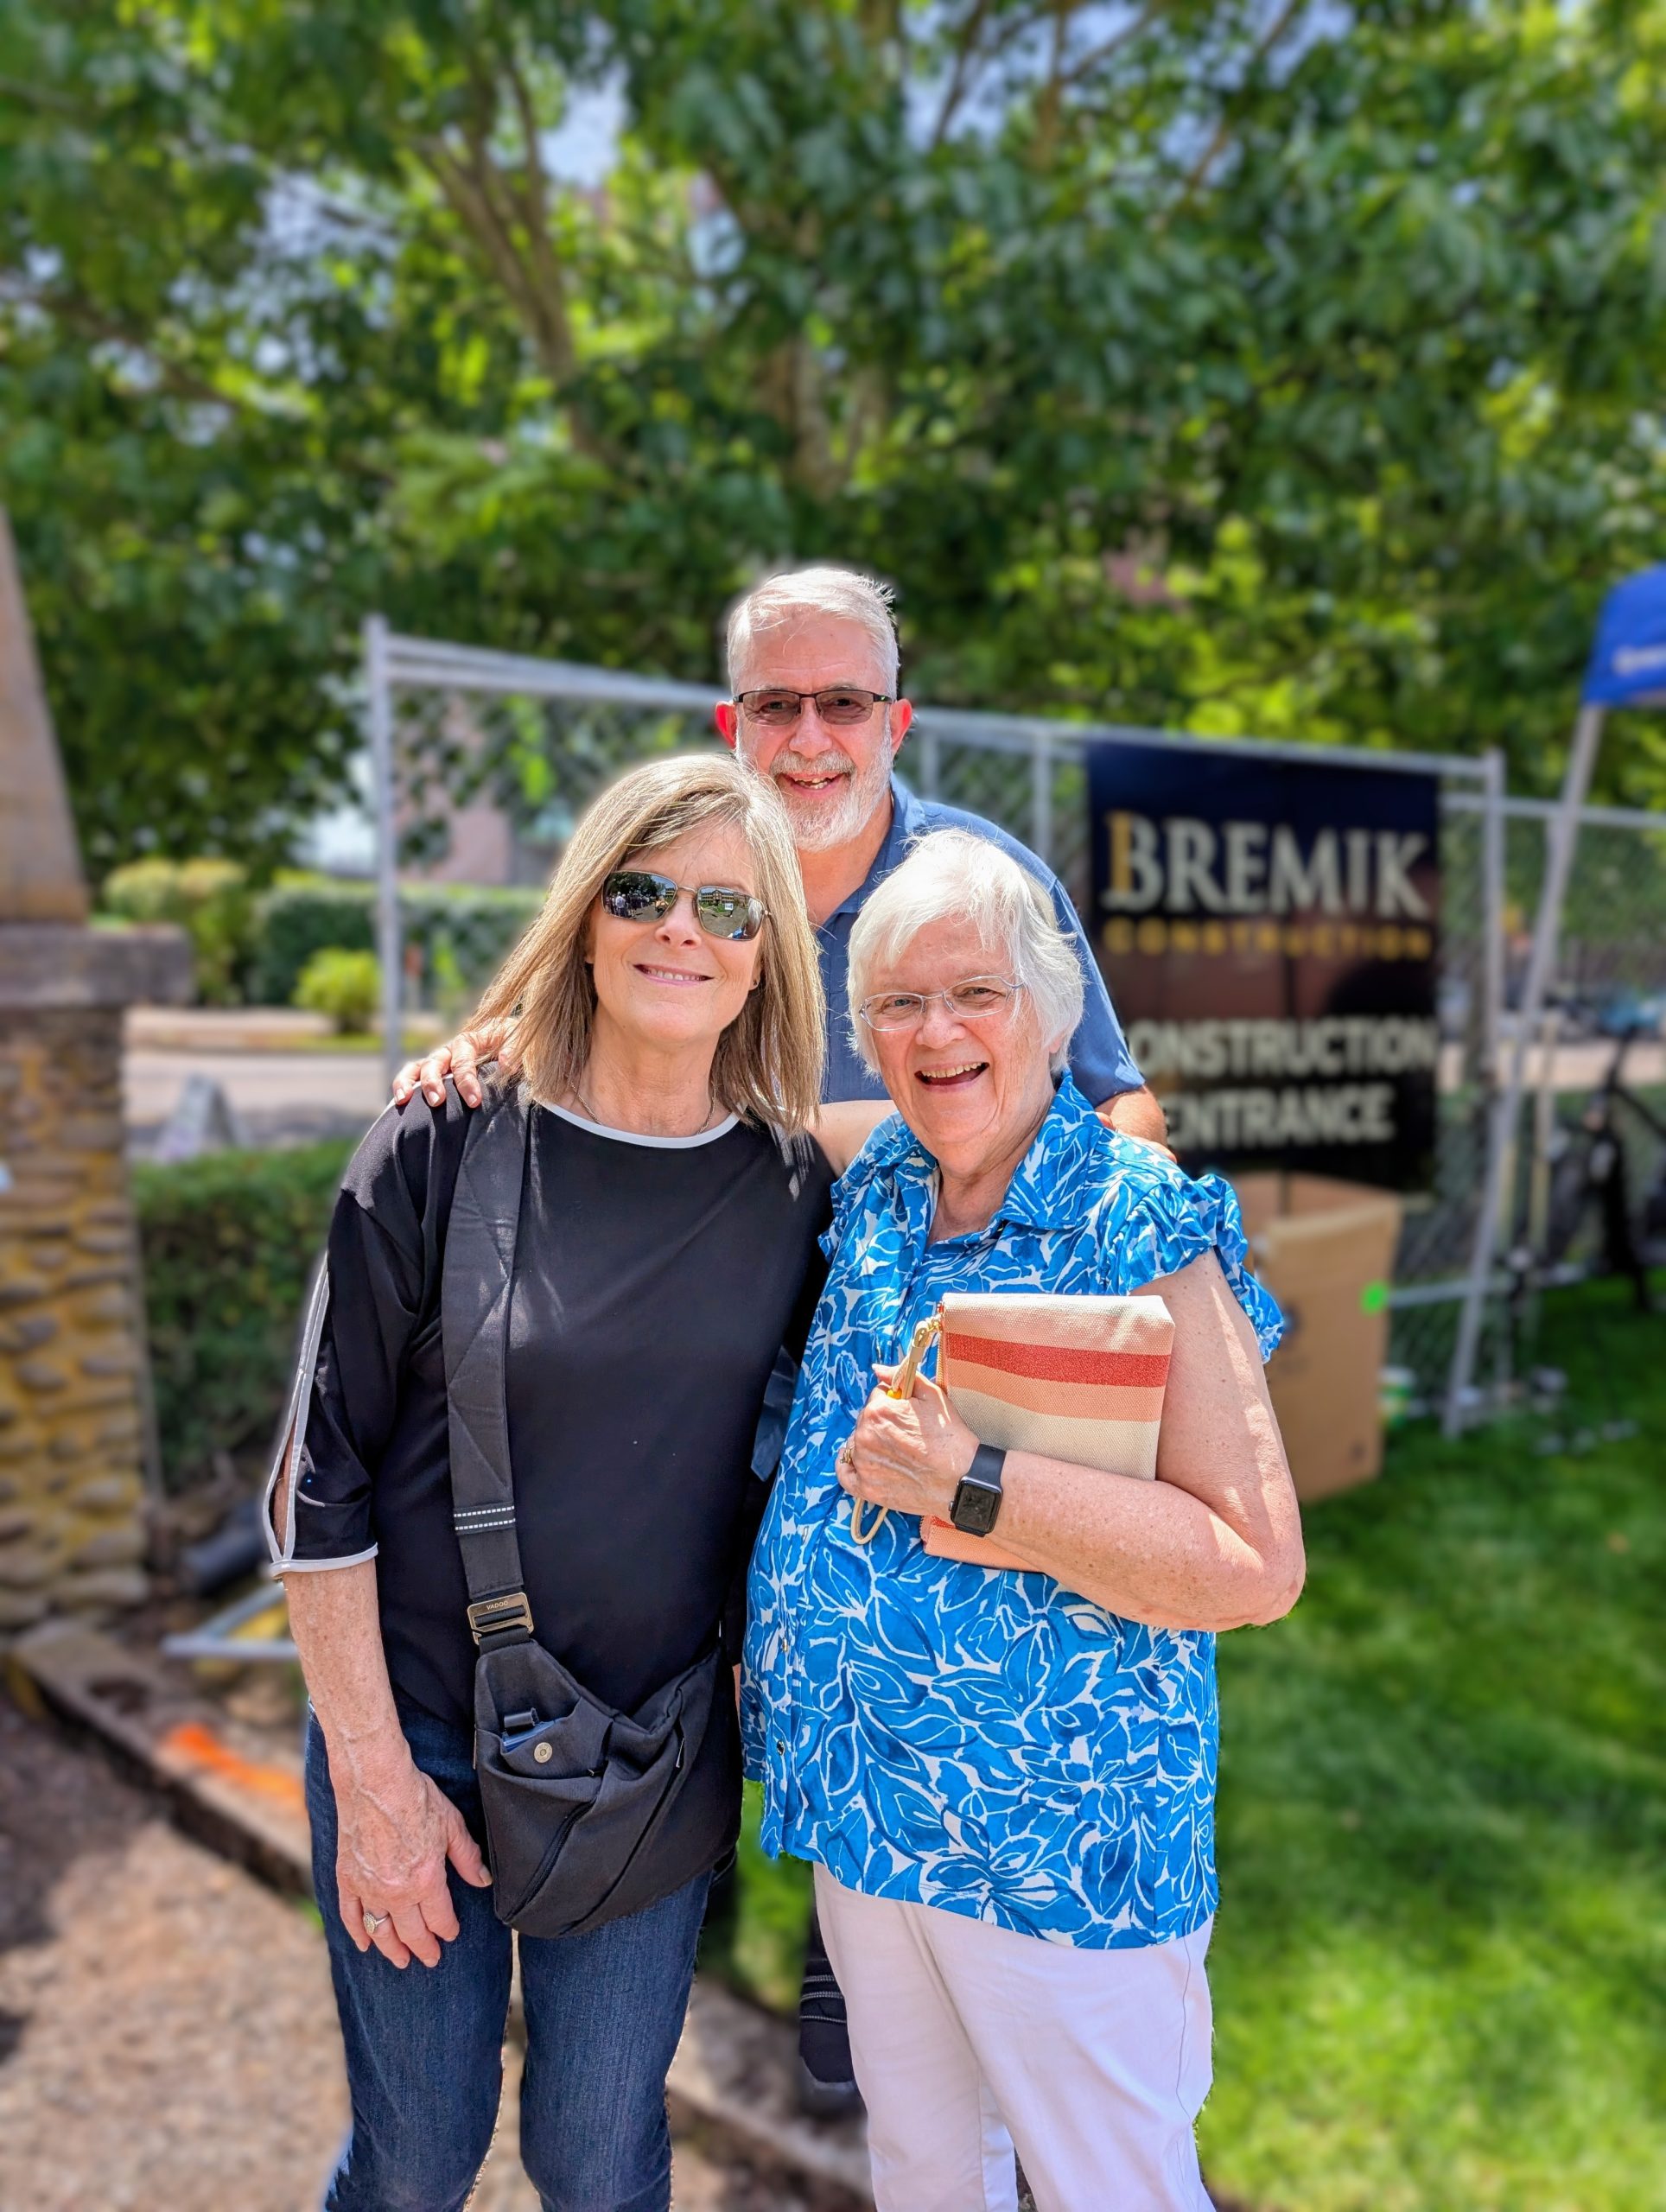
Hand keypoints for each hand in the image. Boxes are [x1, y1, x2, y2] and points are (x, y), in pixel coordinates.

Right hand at [334, 1754, 491, 1969]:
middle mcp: (396, 1892)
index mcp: (426, 1880)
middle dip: (424, 1948)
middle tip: (430, 1959)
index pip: (440, 1919)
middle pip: (412, 1933)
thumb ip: (467, 1857)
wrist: (375, 1781)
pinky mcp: (347, 1879)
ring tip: (402, 1961)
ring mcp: (368, 1888)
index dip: (448, 1930)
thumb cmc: (417, 1798)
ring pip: (381, 1932)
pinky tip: (365, 1945)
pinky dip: (357, 1934)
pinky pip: (351, 1916)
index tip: (451, 1935)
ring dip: (393, 1950)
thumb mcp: (452, 1825)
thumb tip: (483, 1880)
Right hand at [391, 1018, 518, 1110]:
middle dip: (434, 1083)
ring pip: (418, 1067)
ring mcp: (441, 1060)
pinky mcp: (435, 1072)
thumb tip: (506, 1065)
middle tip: (438, 1102)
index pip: (463, 1060)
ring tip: (403, 1100)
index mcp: (471, 1040)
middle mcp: (451, 1050)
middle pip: (435, 1063)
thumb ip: (513, 1049)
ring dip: (410, 1082)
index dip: (466, 1080)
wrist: (513, 1043)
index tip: (474, 1101)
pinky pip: (413, 1075)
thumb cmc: (516, 1044)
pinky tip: (398, 1103)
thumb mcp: (520, 1040)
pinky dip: (403, 1085)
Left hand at [836, 1368, 978, 1522]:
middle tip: (907, 1435)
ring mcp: (864, 1464)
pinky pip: (845, 1473)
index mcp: (877, 1411)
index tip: (907, 1414)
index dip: (893, 1402)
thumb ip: (901, 1377)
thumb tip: (878, 1369)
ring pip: (857, 1444)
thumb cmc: (950, 1438)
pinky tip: (861, 1463)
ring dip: (870, 1443)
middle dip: (881, 1423)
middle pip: (865, 1420)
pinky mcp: (866, 1488)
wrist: (962, 1478)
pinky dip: (850, 1467)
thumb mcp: (933, 1396)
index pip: (877, 1397)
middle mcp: (864, 1436)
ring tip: (896, 1452)